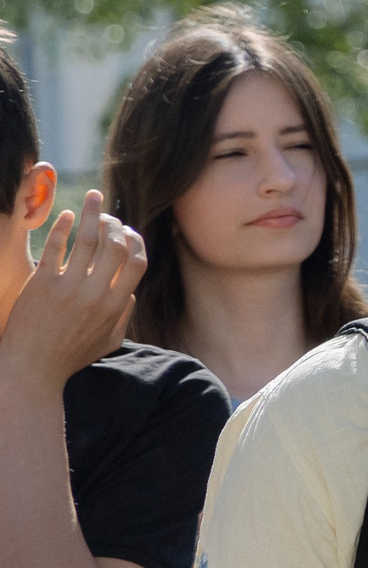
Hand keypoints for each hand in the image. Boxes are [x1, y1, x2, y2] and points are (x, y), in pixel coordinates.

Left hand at [0, 192, 145, 392]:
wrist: (32, 369)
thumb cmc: (70, 358)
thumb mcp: (108, 341)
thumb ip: (123, 315)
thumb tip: (130, 291)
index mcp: (114, 306)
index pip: (136, 263)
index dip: (136, 242)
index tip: (128, 232)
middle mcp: (96, 294)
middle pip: (116, 246)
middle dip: (115, 224)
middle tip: (107, 213)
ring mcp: (69, 288)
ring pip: (88, 240)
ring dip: (92, 214)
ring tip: (92, 198)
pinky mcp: (42, 285)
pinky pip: (56, 247)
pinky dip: (63, 227)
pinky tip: (65, 215)